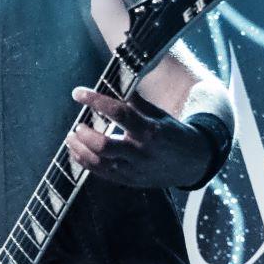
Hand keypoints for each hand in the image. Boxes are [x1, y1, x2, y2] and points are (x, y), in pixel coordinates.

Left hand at [66, 87, 210, 188]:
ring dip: (80, 149)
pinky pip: (101, 173)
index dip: (96, 100)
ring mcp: (134, 170)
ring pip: (99, 162)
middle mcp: (141, 152)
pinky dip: (85, 162)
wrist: (193, 163)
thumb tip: (115, 82)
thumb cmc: (173, 133)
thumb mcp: (159, 114)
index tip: (78, 93)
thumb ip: (136, 102)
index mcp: (150, 130)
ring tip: (70, 137)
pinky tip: (76, 151)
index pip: (119, 113)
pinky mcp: (129, 181)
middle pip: (104, 145)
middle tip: (77, 125)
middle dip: (85, 134)